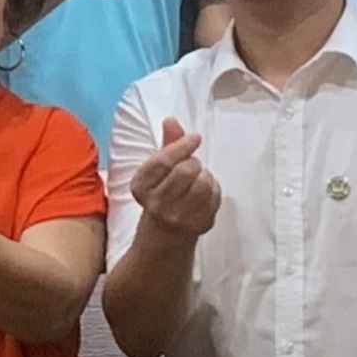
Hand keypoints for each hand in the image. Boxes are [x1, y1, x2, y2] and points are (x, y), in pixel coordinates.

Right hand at [123, 118, 219, 236]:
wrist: (165, 236)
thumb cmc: (161, 194)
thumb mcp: (156, 172)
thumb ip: (166, 144)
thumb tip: (171, 120)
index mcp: (141, 187)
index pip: (163, 161)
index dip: (181, 145)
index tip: (194, 138)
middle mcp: (157, 204)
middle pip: (185, 171)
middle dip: (194, 162)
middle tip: (192, 166)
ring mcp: (179, 218)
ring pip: (203, 184)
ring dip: (205, 175)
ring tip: (198, 178)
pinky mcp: (199, 225)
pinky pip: (215, 197)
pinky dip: (214, 189)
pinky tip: (205, 192)